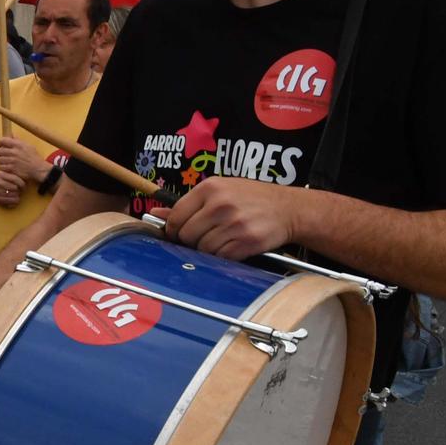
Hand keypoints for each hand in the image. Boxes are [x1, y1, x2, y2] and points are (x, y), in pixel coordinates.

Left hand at [0, 136, 51, 186]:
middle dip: (0, 153)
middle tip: (3, 154)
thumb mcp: (28, 146)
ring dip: (1, 160)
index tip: (0, 145)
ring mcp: (12, 161)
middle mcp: (14, 152)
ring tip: (6, 161)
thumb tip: (11, 135)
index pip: (3, 140)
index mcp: (18, 144)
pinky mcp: (11, 168)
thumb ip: (18, 141)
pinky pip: (1, 167)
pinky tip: (7, 167)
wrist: (38, 169)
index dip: (0, 142)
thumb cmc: (34, 157)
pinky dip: (3, 167)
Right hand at [0, 172, 25, 206]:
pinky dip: (15, 201)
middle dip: (19, 190)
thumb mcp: (5, 175)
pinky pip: (11, 201)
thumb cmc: (1, 182)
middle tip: (19, 191)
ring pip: (14, 195)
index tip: (23, 186)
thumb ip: (14, 175)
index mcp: (0, 174)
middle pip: (15, 188)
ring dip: (17, 196)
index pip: (15, 179)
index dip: (22, 183)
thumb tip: (27, 177)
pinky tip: (15, 200)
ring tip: (16, 195)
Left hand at [164, 177, 306, 259]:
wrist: (290, 208)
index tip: (180, 233)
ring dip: (209, 249)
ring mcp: (234, 223)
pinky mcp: (247, 240)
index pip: (175, 217)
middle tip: (205, 236)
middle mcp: (221, 204)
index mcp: (210, 188)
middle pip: (186, 235)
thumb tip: (155, 214)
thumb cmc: (252, 199)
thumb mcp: (219, 191)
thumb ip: (186, 204)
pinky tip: (233, 246)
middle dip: (191, 241)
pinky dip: (223, 256)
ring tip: (223, 239)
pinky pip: (220, 256)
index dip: (174, 229)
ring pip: (202, 248)